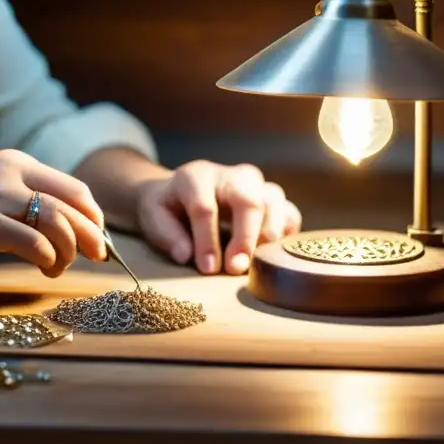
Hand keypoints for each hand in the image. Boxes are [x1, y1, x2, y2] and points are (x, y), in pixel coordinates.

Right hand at [0, 149, 105, 276]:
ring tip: (60, 266)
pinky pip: (32, 243)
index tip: (97, 238)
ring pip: (56, 221)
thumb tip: (74, 227)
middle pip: (71, 204)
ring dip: (69, 249)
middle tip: (98, 256)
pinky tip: (44, 268)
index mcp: (17, 163)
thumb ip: (28, 201)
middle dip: (91, 234)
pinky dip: (47, 258)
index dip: (93, 216)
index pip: (73, 188)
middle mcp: (9, 174)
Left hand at [135, 161, 301, 274]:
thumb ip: (166, 233)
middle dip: (245, 237)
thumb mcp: (153, 216)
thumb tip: (186, 255)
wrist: (183, 194)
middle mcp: (230, 175)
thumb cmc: (168, 208)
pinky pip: (290, 212)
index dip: (206, 240)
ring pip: (274, 200)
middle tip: (236, 268)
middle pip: (248, 200)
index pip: (205, 207)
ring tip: (258, 262)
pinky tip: (273, 253)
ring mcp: (255, 184)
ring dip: (269, 234)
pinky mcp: (271, 199)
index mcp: (196, 176)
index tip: (207, 269)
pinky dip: (287, 233)